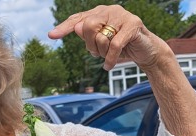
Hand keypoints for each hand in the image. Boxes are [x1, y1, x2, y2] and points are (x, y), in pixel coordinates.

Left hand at [48, 5, 168, 70]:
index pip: (78, 19)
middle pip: (87, 27)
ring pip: (101, 37)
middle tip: (98, 53)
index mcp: (99, 13)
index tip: (51, 35)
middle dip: (90, 45)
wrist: (145, 51)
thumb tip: (77, 28)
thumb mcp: (99, 44)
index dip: (64, 28)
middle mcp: (110, 10)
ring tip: (108, 55)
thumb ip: (87, 36)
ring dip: (102, 53)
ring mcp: (122, 15)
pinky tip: (108, 66)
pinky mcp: (133, 24)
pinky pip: (114, 45)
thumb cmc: (119, 47)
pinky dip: (110, 59)